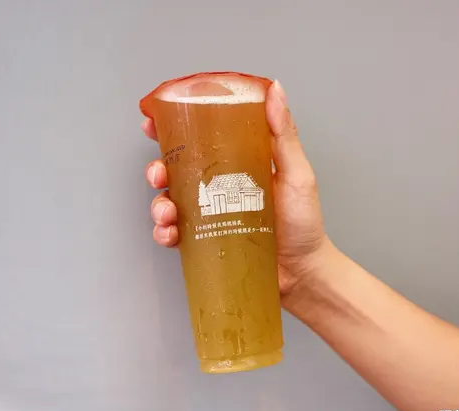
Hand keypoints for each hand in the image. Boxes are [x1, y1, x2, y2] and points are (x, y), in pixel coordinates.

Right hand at [142, 80, 329, 297]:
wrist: (303, 273)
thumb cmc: (304, 223)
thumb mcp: (297, 173)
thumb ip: (284, 134)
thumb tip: (275, 88)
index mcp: (238, 164)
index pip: (202, 139)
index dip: (173, 128)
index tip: (154, 121)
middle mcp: (220, 187)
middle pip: (177, 170)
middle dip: (158, 168)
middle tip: (158, 172)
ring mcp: (211, 215)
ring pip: (170, 201)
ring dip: (158, 203)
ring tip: (167, 211)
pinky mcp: (206, 242)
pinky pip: (176, 234)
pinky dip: (165, 232)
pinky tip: (170, 234)